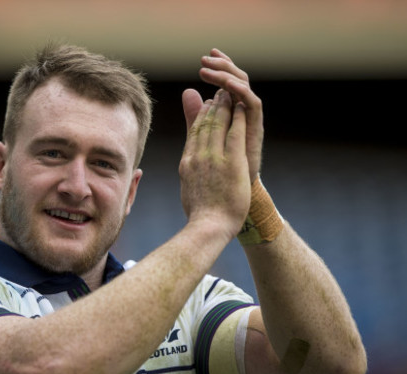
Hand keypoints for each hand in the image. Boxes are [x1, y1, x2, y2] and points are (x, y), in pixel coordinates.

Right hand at [179, 88, 249, 239]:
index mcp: (187, 163)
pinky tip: (242, 108)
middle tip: (220, 94)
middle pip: (204, 125)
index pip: (193, 134)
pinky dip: (237, 118)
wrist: (208, 227)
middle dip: (212, 107)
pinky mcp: (231, 162)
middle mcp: (197, 157)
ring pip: (218, 125)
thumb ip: (187, 173)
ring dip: (224, 107)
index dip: (200, 117)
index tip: (207, 107)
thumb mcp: (188, 190)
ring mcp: (213, 158)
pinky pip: (235, 133)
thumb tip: (183, 169)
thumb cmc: (200, 216)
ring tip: (230, 95)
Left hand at [199, 49, 263, 181]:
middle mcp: (242, 116)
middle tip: (209, 55)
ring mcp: (250, 123)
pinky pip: (253, 105)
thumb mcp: (199, 138)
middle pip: (236, 83)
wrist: (224, 203)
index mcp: (229, 116)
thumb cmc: (214, 171)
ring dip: (229, 76)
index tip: (208, 55)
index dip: (219, 69)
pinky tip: (229, 85)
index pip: (226, 85)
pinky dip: (243, 92)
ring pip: (244, 90)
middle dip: (223, 67)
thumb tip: (187, 92)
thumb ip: (195, 117)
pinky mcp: (255, 131)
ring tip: (215, 66)